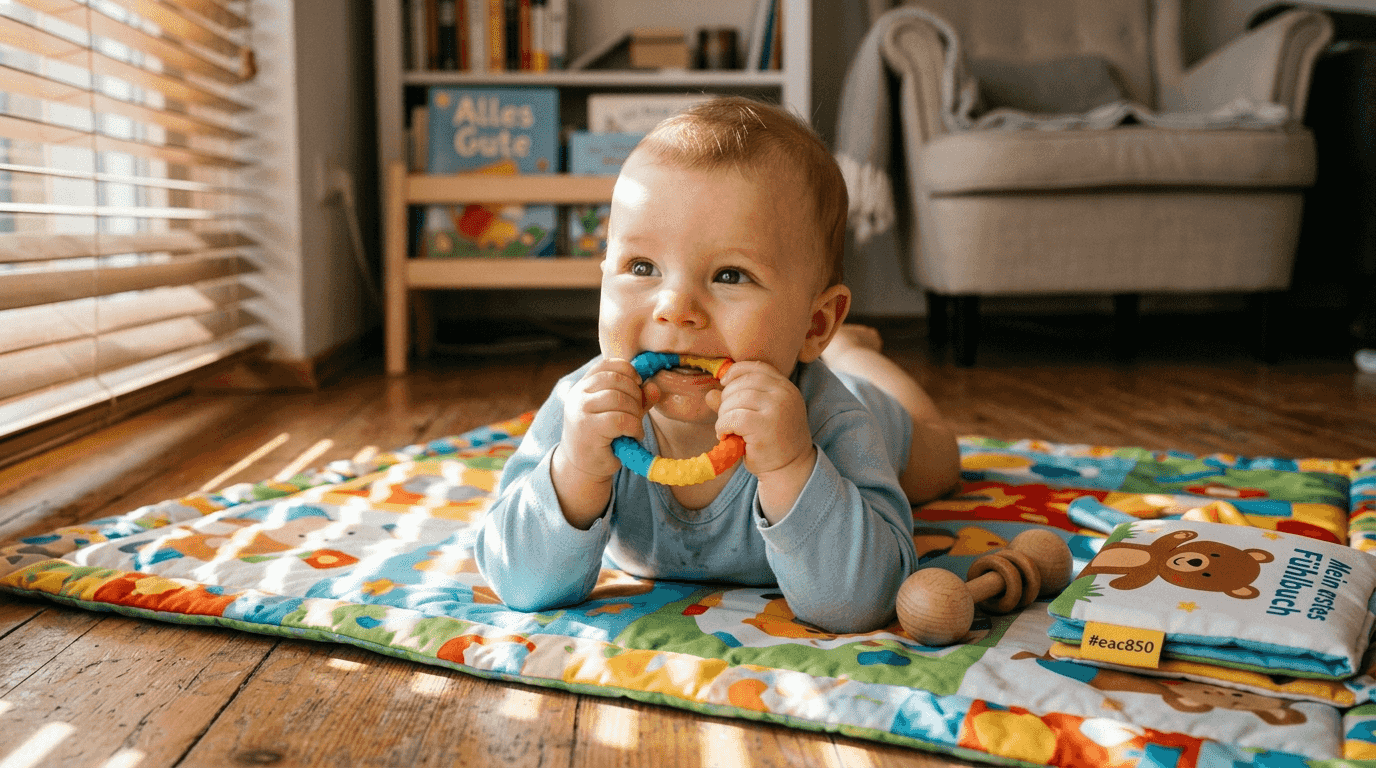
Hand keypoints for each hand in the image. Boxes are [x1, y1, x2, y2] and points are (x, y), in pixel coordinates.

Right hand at [558, 358, 659, 480]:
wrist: (583, 467)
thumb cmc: (604, 437)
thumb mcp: (621, 412)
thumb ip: (638, 398)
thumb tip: (654, 387)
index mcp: (584, 385)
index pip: (608, 364)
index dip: (629, 371)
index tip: (638, 386)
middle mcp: (578, 394)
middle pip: (617, 379)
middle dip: (635, 395)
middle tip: (638, 412)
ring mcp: (580, 410)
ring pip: (620, 398)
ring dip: (636, 414)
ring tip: (635, 427)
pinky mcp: (587, 428)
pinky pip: (620, 419)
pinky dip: (634, 427)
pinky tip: (634, 436)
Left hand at [708, 361, 814, 518]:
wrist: (790, 469)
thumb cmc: (772, 443)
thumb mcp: (758, 416)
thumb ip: (737, 401)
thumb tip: (710, 394)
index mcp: (785, 387)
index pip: (757, 367)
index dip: (736, 372)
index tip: (724, 383)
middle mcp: (784, 394)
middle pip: (742, 382)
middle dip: (727, 398)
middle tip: (727, 418)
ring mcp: (776, 408)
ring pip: (735, 399)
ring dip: (724, 414)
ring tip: (727, 429)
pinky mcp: (764, 425)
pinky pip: (733, 417)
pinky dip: (723, 426)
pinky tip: (725, 435)